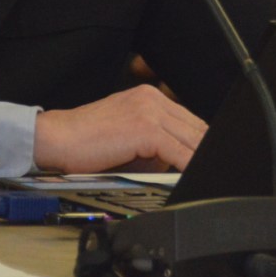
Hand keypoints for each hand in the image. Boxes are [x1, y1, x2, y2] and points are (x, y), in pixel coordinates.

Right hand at [32, 85, 205, 172]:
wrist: (57, 139)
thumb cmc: (85, 142)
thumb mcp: (127, 137)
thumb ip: (155, 145)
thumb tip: (177, 163)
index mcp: (149, 98)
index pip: (190, 121)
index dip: (203, 144)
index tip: (212, 159)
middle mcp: (153, 99)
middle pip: (196, 128)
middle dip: (208, 152)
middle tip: (218, 171)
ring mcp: (150, 112)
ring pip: (192, 139)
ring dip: (202, 160)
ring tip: (210, 178)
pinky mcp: (146, 129)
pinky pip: (180, 151)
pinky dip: (189, 166)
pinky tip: (194, 178)